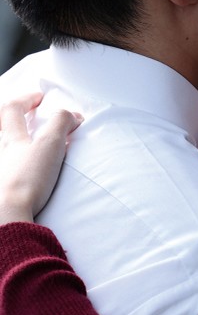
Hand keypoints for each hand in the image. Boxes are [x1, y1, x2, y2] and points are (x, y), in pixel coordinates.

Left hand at [0, 94, 82, 224]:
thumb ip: (62, 123)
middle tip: (23, 117)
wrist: (7, 215)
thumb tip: (73, 115)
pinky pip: (7, 172)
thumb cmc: (26, 180)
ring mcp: (2, 171)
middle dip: (10, 119)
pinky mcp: (5, 189)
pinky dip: (13, 167)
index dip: (27, 99)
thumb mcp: (50, 144)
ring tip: (26, 146)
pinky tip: (22, 174)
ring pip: (4, 151)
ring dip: (12, 143)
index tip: (40, 98)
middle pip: (1, 128)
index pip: (13, 109)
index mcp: (11, 139)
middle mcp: (1, 153)